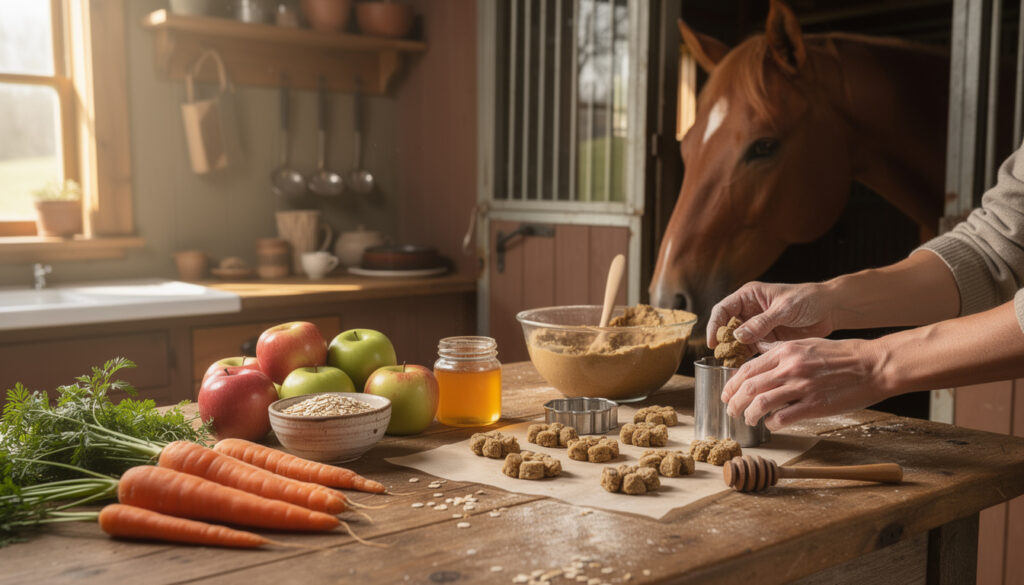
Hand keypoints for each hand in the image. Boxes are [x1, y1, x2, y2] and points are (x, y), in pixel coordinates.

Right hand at [706, 281, 836, 352]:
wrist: (830, 309)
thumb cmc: (807, 299)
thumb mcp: (784, 309)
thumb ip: (761, 322)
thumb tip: (737, 336)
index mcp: (749, 296)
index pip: (723, 309)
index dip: (715, 325)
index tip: (713, 342)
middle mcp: (749, 311)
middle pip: (727, 327)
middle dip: (723, 342)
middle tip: (722, 356)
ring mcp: (757, 326)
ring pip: (737, 341)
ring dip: (734, 352)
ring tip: (731, 365)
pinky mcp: (766, 339)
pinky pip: (751, 350)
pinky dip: (746, 359)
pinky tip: (744, 369)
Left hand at [721, 337, 888, 429]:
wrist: (874, 364)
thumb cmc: (843, 354)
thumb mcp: (807, 343)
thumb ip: (782, 349)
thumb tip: (761, 350)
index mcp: (786, 351)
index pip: (747, 369)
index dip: (732, 384)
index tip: (727, 394)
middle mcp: (790, 367)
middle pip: (749, 387)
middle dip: (734, 401)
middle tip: (731, 411)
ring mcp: (802, 386)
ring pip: (761, 403)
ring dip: (749, 414)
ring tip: (748, 420)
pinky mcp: (815, 404)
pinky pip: (784, 417)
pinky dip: (772, 423)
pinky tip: (772, 424)